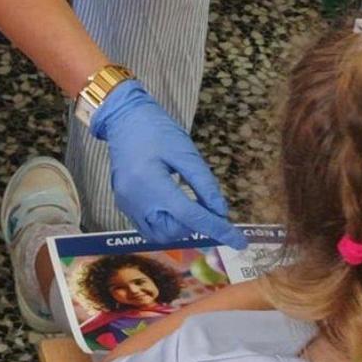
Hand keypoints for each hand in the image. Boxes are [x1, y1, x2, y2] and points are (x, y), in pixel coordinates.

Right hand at [89, 81, 244, 246]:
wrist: (123, 120)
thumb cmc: (157, 131)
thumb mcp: (185, 152)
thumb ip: (204, 183)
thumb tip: (221, 211)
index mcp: (152, 184)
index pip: (191, 216)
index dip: (217, 229)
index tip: (238, 241)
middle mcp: (136, 201)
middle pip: (174, 231)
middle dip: (194, 225)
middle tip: (207, 209)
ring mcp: (127, 206)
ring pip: (159, 235)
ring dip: (179, 229)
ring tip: (189, 209)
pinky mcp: (123, 205)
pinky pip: (147, 229)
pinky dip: (165, 226)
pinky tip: (173, 211)